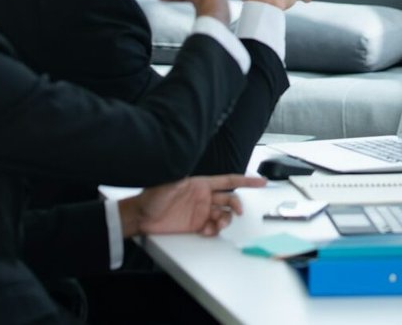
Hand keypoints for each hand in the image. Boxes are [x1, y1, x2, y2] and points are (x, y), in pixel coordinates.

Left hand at [120, 173, 268, 237]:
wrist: (141, 217)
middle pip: (229, 199)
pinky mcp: (196, 225)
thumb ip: (183, 178)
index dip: (245, 181)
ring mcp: (201, 211)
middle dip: (237, 205)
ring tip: (217, 224)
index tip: (260, 182)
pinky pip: (213, 227)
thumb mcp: (169, 183)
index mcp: (201, 184)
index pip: (228, 180)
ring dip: (225, 220)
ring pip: (223, 214)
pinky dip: (214, 230)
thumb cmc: (152, 196)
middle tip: (237, 211)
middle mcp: (204, 197)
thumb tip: (195, 171)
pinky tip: (207, 231)